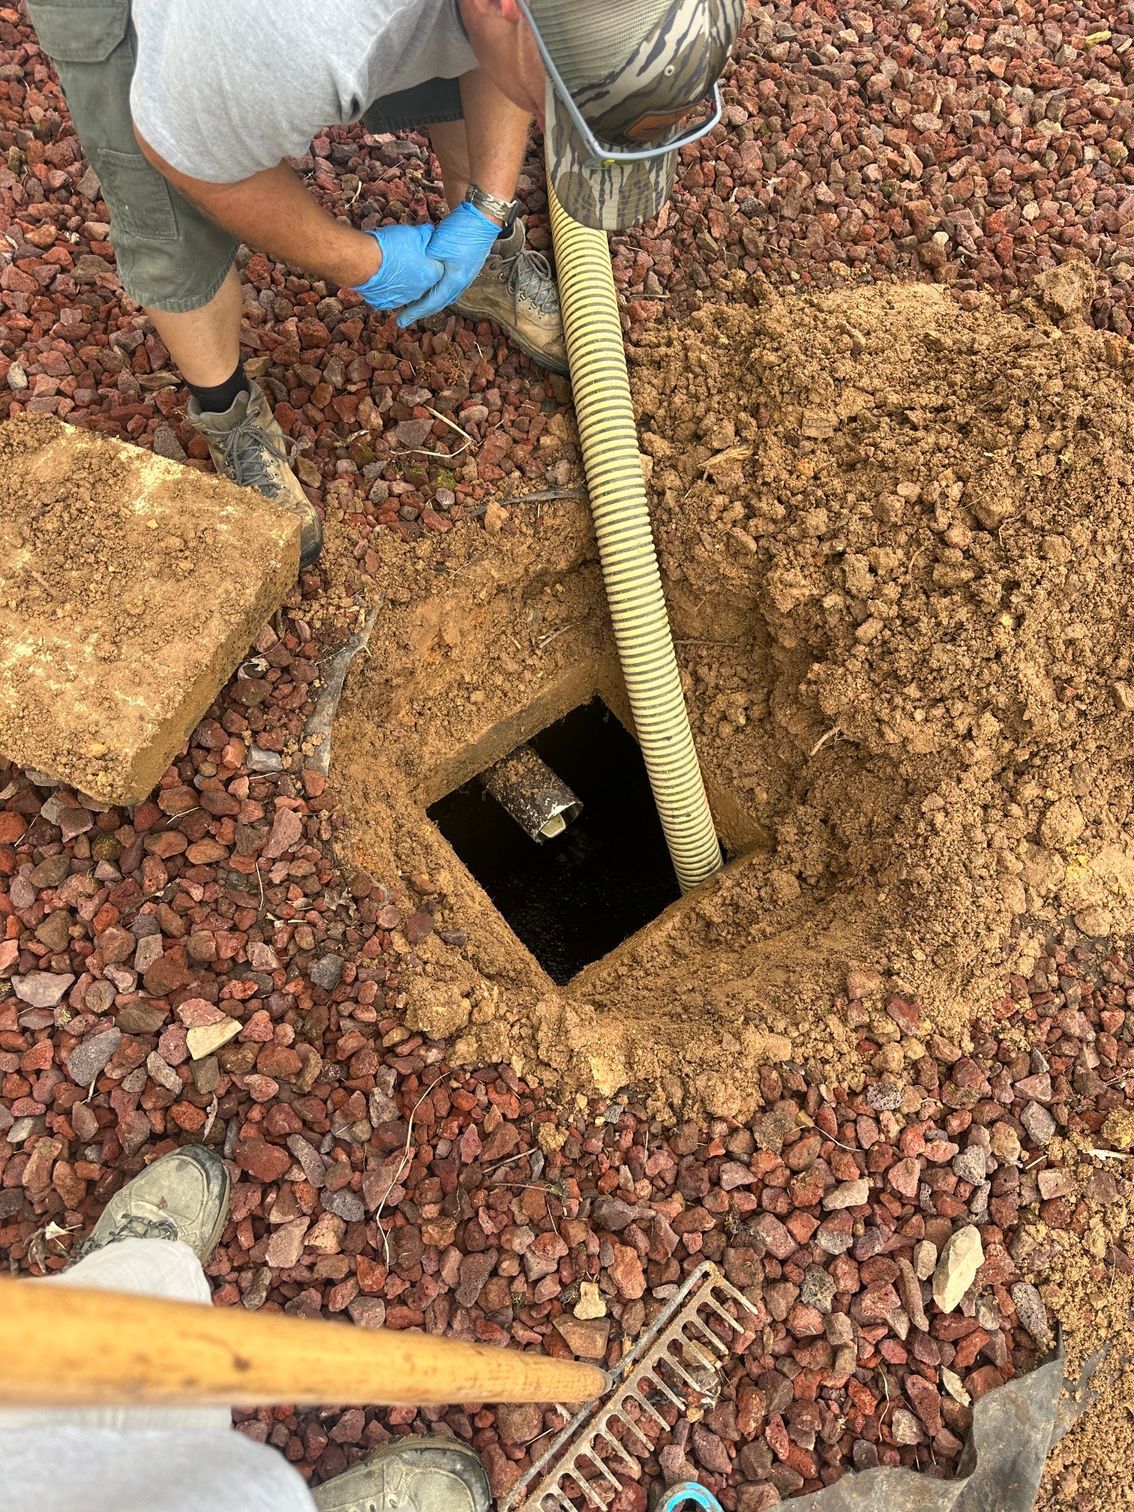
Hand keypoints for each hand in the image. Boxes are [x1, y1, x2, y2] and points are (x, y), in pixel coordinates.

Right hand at [353, 224, 442, 309]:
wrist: (365, 261)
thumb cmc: (391, 247)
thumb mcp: (413, 234)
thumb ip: (426, 235)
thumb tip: (431, 232)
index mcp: (431, 275)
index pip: (439, 267)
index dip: (430, 258)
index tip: (423, 251)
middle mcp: (420, 291)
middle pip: (423, 280)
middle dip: (417, 270)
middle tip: (406, 257)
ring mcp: (403, 299)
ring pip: (408, 289)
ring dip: (403, 280)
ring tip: (393, 266)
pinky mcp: (387, 303)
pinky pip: (392, 295)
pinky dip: (389, 287)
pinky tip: (384, 276)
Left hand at [396, 202, 500, 326]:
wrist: (483, 216)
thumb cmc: (461, 230)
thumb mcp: (437, 247)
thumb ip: (427, 263)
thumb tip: (418, 272)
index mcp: (455, 281)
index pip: (432, 302)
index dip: (415, 312)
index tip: (401, 320)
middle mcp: (462, 282)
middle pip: (440, 302)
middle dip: (423, 310)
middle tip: (407, 315)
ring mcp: (467, 274)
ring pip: (446, 294)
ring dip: (431, 301)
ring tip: (418, 304)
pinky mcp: (467, 266)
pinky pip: (450, 285)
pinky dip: (438, 290)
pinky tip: (432, 287)